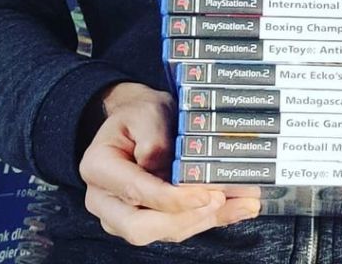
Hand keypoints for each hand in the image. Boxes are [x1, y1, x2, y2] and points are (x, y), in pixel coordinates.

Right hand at [79, 82, 260, 244]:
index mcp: (98, 168)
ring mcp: (123, 215)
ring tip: (243, 203)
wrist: (136, 121)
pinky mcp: (147, 220)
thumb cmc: (139, 114)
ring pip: (164, 231)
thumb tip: (164, 168)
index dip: (171, 199)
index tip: (204, 194)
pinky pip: (177, 227)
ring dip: (206, 220)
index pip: (135, 192)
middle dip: (186, 218)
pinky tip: (237, 207)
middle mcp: (105, 200)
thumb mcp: (146, 111)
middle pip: (142, 228)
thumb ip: (153, 137)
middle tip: (221, 199)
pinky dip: (209, 219)